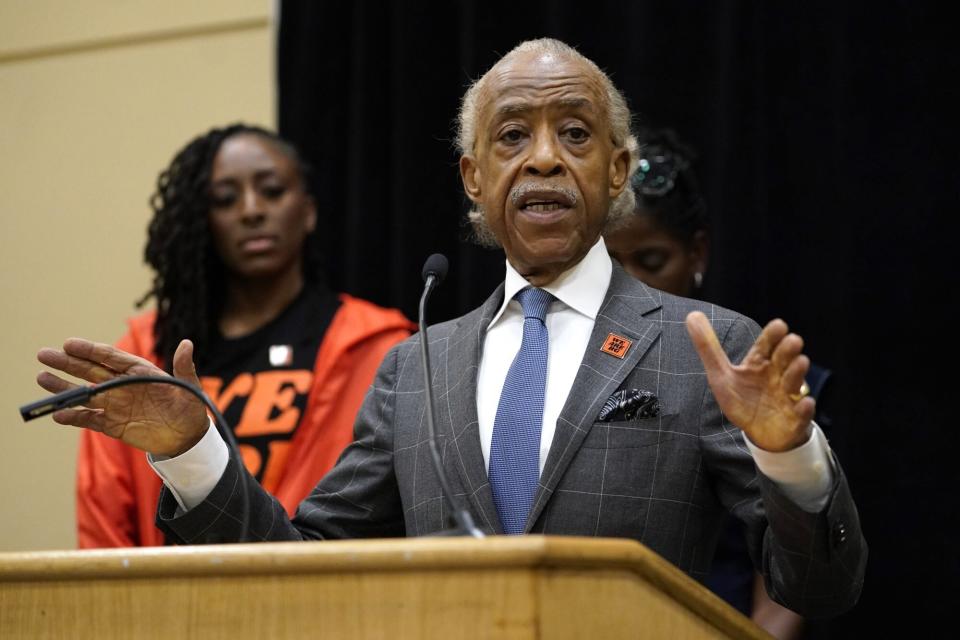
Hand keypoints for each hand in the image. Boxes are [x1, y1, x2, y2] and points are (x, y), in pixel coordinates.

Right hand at [36, 338, 208, 456]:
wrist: (188, 438)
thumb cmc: (191, 408)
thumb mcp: (191, 388)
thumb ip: (184, 368)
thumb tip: (186, 343)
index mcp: (140, 372)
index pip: (111, 357)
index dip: (90, 350)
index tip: (70, 344)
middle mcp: (123, 385)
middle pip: (91, 371)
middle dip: (68, 363)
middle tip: (43, 354)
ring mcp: (116, 405)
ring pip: (85, 394)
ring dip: (64, 387)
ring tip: (41, 378)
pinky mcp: (112, 425)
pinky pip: (89, 419)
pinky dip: (74, 417)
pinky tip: (57, 414)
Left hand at [685, 311, 814, 451]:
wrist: (759, 431)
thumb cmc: (742, 398)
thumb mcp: (721, 374)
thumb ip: (708, 347)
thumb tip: (692, 315)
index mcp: (760, 363)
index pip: (766, 345)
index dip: (772, 335)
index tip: (779, 325)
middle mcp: (777, 375)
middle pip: (785, 359)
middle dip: (789, 350)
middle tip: (793, 340)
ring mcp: (788, 396)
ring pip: (796, 381)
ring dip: (798, 373)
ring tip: (800, 362)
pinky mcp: (795, 418)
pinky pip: (802, 412)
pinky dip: (804, 408)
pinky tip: (805, 403)